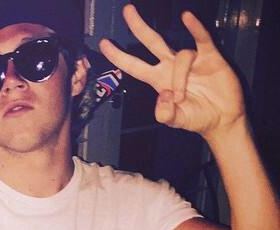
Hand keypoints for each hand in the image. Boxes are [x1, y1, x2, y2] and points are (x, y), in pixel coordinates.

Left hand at [99, 4, 244, 138]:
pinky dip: (195, 28)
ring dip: (180, 78)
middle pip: (151, 41)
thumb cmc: (197, 118)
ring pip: (179, 56)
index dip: (119, 56)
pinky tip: (187, 18)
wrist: (222, 119)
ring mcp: (190, 60)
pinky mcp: (209, 56)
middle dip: (138, 26)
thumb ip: (165, 113)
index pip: (134, 65)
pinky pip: (201, 39)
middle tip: (127, 11)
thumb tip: (165, 95)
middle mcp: (171, 67)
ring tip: (183, 97)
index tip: (105, 44)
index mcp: (159, 81)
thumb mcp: (175, 121)